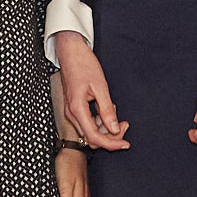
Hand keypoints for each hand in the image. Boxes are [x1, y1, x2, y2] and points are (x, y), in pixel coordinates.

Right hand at [53, 32, 129, 149]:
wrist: (71, 52)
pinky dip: (99, 121)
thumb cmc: (84, 65)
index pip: (94, 137)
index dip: (111, 144)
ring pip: (90, 131)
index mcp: (77, 109)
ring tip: (117, 114)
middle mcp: (72, 113)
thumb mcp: (100, 87)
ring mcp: (72, 111)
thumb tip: (114, 129)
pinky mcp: (74, 108)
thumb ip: (107, 110)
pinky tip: (108, 110)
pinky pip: (88, 122)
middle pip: (92, 138)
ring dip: (105, 129)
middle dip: (110, 136)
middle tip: (124, 124)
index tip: (125, 144)